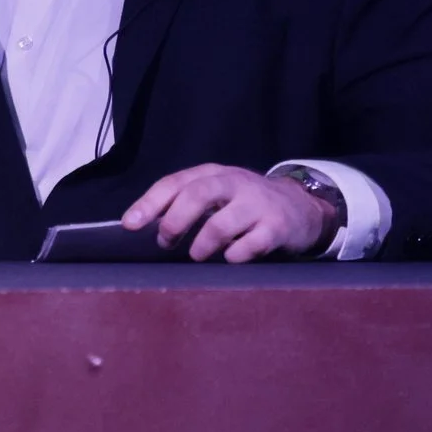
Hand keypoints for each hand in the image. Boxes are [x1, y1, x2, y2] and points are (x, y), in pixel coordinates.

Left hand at [122, 164, 339, 262]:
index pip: (176, 182)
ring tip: (197, 255)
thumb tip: (141, 225)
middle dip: (175, 221)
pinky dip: (234, 256)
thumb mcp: (217, 194)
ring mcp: (258, 204)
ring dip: (202, 245)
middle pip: (198, 195)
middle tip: (166, 241)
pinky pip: (250, 245)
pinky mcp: (277, 227)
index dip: (150, 203)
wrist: (301, 207)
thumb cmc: (246, 203)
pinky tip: (231, 257)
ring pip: (221, 224)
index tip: (130, 224)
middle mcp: (236, 183)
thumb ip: (184, 202)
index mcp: (214, 174)